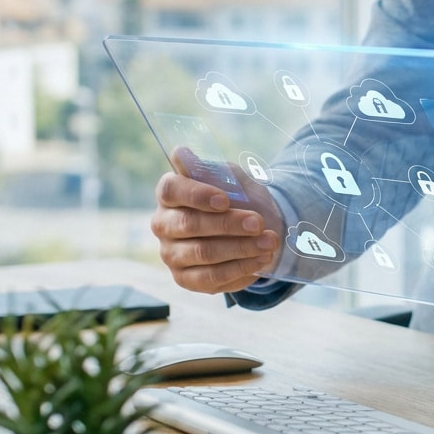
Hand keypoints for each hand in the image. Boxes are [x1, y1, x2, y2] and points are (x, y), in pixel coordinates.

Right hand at [151, 147, 283, 294]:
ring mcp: (172, 254)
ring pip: (203, 254)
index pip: (171, 190)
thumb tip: (180, 154)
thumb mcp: (232, 179)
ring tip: (270, 242)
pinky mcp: (186, 279)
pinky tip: (261, 261)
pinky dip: (240, 269)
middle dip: (228, 224)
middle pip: (189, 225)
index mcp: (170, 194)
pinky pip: (211, 279)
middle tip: (259, 223)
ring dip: (241, 249)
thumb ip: (210, 170)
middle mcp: (163, 224)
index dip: (196, 195)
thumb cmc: (239, 199)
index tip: (225, 200)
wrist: (258, 228)